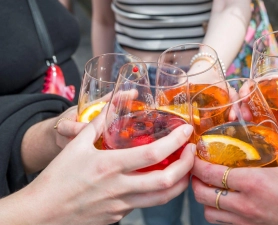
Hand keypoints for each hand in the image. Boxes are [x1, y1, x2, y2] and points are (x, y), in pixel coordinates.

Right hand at [18, 108, 194, 224]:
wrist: (40, 214)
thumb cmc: (56, 179)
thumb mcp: (76, 146)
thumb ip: (98, 124)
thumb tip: (114, 105)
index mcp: (110, 166)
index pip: (154, 153)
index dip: (176, 142)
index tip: (186, 132)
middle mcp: (120, 188)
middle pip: (167, 182)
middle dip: (187, 166)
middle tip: (192, 153)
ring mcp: (121, 206)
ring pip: (162, 199)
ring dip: (179, 183)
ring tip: (184, 169)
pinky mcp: (119, 217)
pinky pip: (144, 204)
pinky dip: (156, 192)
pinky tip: (155, 180)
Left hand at [191, 140, 277, 224]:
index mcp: (253, 182)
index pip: (211, 173)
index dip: (197, 164)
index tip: (195, 156)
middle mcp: (245, 204)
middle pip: (202, 195)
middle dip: (195, 182)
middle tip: (199, 172)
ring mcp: (247, 222)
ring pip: (209, 214)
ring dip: (205, 200)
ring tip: (211, 189)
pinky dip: (219, 214)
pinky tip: (228, 205)